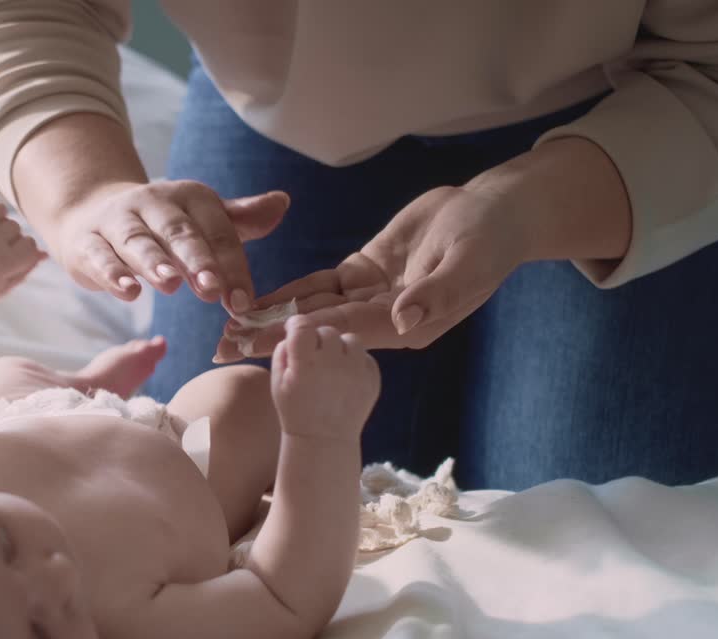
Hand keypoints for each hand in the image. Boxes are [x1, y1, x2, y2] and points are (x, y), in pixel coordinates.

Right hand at [47, 181, 289, 307]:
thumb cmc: (161, 226)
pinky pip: (100, 256)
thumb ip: (240, 219)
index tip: (244, 302)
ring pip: (138, 241)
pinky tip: (128, 292)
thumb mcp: (201, 219)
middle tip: (212, 289)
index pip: (217, 232)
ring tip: (171, 285)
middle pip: (178, 232)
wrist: (91, 213)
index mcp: (190, 198)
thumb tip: (283, 203)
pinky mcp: (87, 242)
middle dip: (197, 261)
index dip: (231, 267)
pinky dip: (112, 274)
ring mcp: (117, 221)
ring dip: (155, 263)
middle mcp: (153, 203)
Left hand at [216, 138, 631, 359]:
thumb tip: (403, 319)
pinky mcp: (362, 275)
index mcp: (409, 325)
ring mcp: (370, 297)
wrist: (494, 211)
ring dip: (272, 319)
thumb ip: (437, 292)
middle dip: (272, 338)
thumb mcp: (468, 262)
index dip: (305, 336)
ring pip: (313, 311)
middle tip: (224, 348)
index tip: (265, 343)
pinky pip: (319, 288)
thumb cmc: (490, 237)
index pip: (347, 333)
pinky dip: (289, 294)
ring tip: (228, 331)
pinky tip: (256, 301)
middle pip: (320, 330)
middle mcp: (384, 319)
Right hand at [270, 318, 379, 438]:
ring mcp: (357, 371)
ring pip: (350, 340)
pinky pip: (365, 356)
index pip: (302, 326)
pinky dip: (355, 362)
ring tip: (333, 365)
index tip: (295, 331)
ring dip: (340, 348)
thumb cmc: (295, 410)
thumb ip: (283, 351)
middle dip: (318, 340)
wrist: (324, 439)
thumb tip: (294, 332)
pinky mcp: (373, 378)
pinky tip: (345, 378)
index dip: (296, 325)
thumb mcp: (277, 382)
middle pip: (327, 331)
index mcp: (305, 364)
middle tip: (314, 356)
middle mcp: (333, 363)